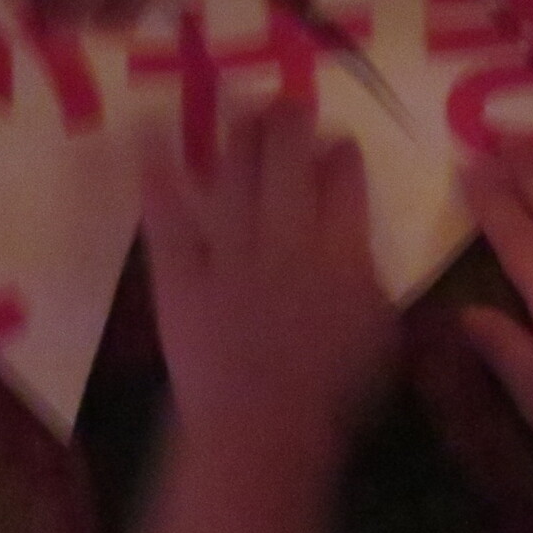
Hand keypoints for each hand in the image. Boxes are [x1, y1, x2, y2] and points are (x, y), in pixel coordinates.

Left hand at [143, 100, 397, 447]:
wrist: (261, 432)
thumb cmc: (332, 399)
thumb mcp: (379, 336)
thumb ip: (369, 279)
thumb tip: (358, 245)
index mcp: (342, 252)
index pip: (345, 182)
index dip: (341, 155)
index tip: (338, 142)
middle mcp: (286, 236)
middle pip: (288, 160)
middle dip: (290, 121)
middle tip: (289, 100)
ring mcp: (228, 252)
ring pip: (234, 174)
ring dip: (240, 133)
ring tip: (244, 106)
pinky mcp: (180, 273)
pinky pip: (166, 216)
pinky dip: (157, 174)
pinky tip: (152, 134)